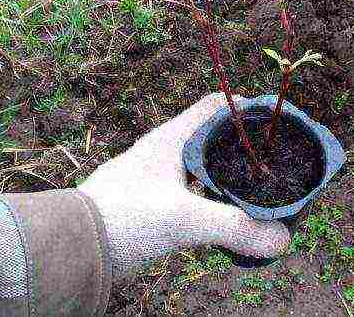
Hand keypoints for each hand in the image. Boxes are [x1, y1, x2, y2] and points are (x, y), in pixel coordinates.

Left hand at [78, 93, 289, 279]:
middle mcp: (164, 151)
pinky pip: (192, 191)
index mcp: (171, 139)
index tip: (275, 122)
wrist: (72, 247)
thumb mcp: (183, 219)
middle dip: (244, 146)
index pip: (215, 106)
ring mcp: (157, 176)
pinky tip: (224, 214)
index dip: (246, 108)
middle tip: (274, 161)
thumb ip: (234, 226)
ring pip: (202, 166)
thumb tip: (281, 238)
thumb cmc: (122, 218)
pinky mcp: (152, 201)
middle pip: (213, 136)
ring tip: (256, 188)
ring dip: (228, 173)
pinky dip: (212, 197)